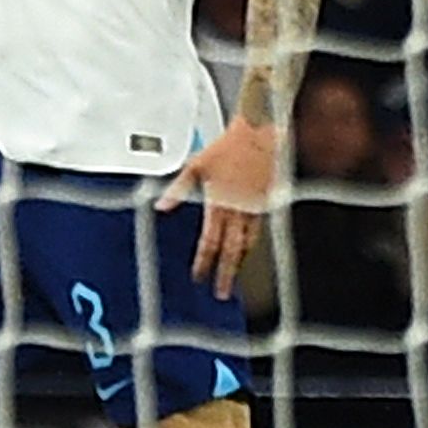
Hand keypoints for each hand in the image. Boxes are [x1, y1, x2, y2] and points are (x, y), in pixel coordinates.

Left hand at [159, 118, 280, 301]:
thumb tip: (161, 207)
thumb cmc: (227, 146)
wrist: (259, 134)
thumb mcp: (196, 166)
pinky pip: (258, 229)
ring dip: (240, 262)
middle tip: (221, 292)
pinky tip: (246, 248)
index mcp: (220, 203)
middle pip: (232, 251)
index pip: (210, 242)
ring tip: (234, 275)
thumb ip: (178, 190)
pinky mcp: (265, 202)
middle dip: (226, 274)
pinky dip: (250, 243)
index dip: (203, 262)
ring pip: (248, 243)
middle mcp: (240, 210)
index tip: (199, 276)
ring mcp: (256, 207)